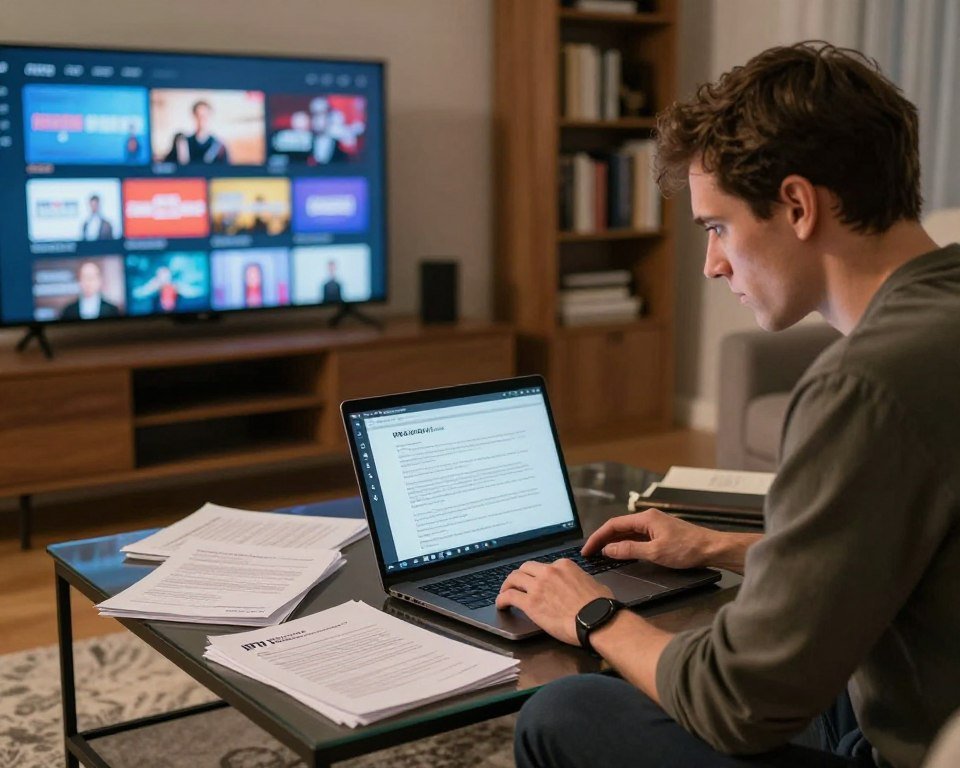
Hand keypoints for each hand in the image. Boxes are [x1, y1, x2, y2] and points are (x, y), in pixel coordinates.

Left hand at [495, 559, 612, 645]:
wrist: (597, 620)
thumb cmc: (600, 606)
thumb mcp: (593, 583)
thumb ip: (581, 580)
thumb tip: (581, 585)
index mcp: (564, 565)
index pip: (544, 567)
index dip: (538, 575)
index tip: (536, 583)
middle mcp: (549, 572)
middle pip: (525, 568)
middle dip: (520, 576)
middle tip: (516, 584)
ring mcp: (538, 586)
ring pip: (514, 578)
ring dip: (507, 585)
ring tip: (504, 593)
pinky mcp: (531, 603)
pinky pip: (509, 596)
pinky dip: (502, 599)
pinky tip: (501, 605)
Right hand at [581, 508, 716, 569]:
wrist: (712, 549)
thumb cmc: (687, 549)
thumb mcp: (655, 553)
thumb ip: (629, 550)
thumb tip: (608, 550)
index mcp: (645, 518)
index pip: (614, 525)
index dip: (598, 537)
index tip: (587, 550)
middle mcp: (648, 518)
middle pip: (619, 527)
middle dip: (603, 539)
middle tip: (590, 553)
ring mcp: (655, 526)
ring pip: (628, 532)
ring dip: (614, 542)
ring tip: (600, 555)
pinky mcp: (660, 534)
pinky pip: (637, 537)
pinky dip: (626, 544)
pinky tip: (621, 553)